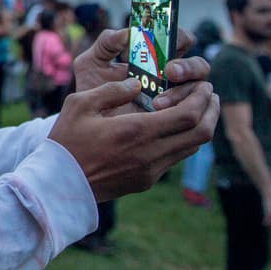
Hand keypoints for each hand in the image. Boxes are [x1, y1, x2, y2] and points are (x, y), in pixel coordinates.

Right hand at [51, 76, 218, 201]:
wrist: (59, 186)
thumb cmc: (66, 142)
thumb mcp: (80, 105)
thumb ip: (111, 90)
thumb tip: (137, 83)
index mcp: (137, 131)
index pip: (189, 115)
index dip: (202, 98)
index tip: (204, 85)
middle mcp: (151, 153)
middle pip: (201, 133)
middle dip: (211, 111)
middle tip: (209, 95)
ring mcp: (151, 171)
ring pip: (192, 148)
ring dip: (200, 127)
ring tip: (196, 109)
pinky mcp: (146, 181)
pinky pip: (175, 158)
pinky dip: (183, 140)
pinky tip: (173, 128)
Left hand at [72, 28, 208, 113]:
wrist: (82, 120)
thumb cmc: (91, 86)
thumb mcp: (92, 62)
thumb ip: (106, 44)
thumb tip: (127, 33)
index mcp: (156, 55)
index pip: (180, 39)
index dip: (179, 38)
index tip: (164, 43)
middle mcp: (171, 75)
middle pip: (198, 66)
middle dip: (188, 67)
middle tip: (169, 72)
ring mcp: (175, 98)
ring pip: (198, 90)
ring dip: (181, 93)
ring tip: (157, 103)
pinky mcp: (173, 119)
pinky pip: (191, 116)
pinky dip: (182, 113)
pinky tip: (160, 115)